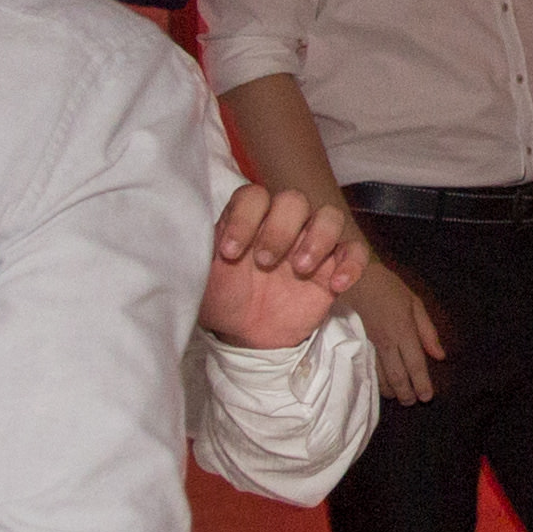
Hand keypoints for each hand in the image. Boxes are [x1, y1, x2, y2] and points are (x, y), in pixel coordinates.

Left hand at [201, 184, 367, 349]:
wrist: (246, 335)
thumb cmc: (222, 299)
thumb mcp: (199, 281)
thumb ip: (194, 256)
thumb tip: (177, 239)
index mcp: (248, 219)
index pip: (253, 196)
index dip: (244, 219)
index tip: (230, 254)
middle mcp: (281, 224)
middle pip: (294, 200)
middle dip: (280, 229)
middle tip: (265, 263)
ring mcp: (311, 244)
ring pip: (329, 216)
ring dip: (318, 238)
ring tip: (300, 270)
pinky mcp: (333, 268)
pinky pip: (355, 251)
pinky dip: (351, 263)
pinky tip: (336, 284)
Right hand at [347, 258, 447, 402]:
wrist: (356, 279)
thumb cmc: (389, 289)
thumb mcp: (415, 304)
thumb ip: (428, 331)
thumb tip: (440, 356)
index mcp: (404, 330)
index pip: (415, 363)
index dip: (422, 383)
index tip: (427, 397)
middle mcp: (388, 341)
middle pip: (398, 374)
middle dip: (406, 393)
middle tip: (412, 403)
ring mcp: (371, 344)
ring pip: (382, 375)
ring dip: (391, 390)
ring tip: (399, 398)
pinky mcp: (360, 344)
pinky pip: (370, 368)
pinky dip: (378, 380)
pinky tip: (382, 386)